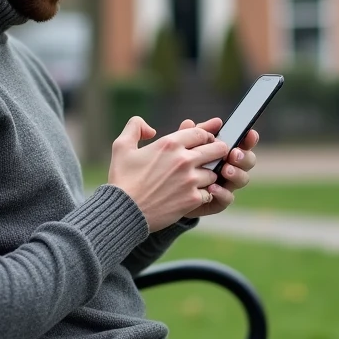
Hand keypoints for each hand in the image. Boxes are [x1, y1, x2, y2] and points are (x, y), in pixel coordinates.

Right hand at [108, 117, 230, 232]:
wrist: (123, 211)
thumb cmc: (122, 179)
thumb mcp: (121, 146)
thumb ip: (135, 127)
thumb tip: (151, 129)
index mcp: (169, 144)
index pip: (200, 133)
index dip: (205, 136)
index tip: (204, 141)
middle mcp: (183, 159)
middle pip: (217, 149)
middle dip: (217, 151)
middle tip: (214, 156)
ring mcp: (190, 180)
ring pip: (214, 173)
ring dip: (209, 175)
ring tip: (201, 178)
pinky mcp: (192, 199)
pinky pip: (209, 193)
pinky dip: (205, 194)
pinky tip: (195, 194)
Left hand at [176, 117, 258, 218]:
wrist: (165, 189)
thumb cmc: (178, 163)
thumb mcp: (185, 144)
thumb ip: (198, 132)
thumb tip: (216, 121)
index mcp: (225, 151)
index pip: (243, 143)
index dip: (249, 139)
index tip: (249, 134)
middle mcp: (231, 167)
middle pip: (248, 161)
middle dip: (244, 157)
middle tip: (234, 154)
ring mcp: (226, 185)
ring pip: (242, 179)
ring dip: (236, 173)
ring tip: (225, 170)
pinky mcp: (218, 201)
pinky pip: (227, 198)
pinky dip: (222, 192)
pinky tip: (212, 187)